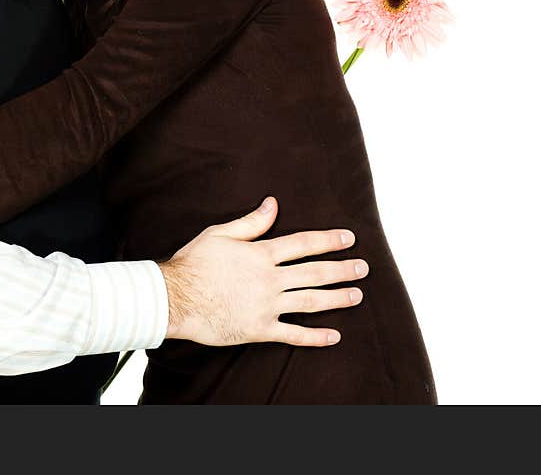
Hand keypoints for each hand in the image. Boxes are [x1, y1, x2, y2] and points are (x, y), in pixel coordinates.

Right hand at [159, 196, 367, 346]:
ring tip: (357, 295)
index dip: (328, 240)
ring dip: (337, 298)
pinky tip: (334, 336)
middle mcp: (269, 279)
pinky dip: (315, 337)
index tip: (350, 238)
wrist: (176, 297)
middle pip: (314, 273)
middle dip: (342, 269)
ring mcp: (266, 306)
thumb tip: (273, 204)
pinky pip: (293, 334)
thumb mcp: (220, 234)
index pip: (303, 244)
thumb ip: (251, 222)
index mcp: (261, 254)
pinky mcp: (259, 329)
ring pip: (310, 302)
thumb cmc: (194, 263)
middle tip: (364, 268)